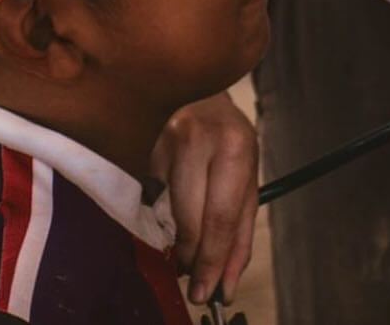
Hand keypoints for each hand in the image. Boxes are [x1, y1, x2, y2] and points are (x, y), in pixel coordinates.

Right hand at [151, 91, 259, 305]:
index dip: (212, 260)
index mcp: (233, 147)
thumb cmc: (228, 140)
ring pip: (166, 214)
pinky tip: (173, 209)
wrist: (200, 98)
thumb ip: (241, 230)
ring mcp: (163, 145)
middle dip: (193, 258)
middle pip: (190, 219)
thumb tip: (228, 280)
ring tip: (187, 245)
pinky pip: (150, 202)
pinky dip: (162, 217)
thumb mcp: (248, 177)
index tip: (207, 290)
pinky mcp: (141, 152)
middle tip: (195, 279)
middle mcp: (197, 142)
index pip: (221, 216)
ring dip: (177, 240)